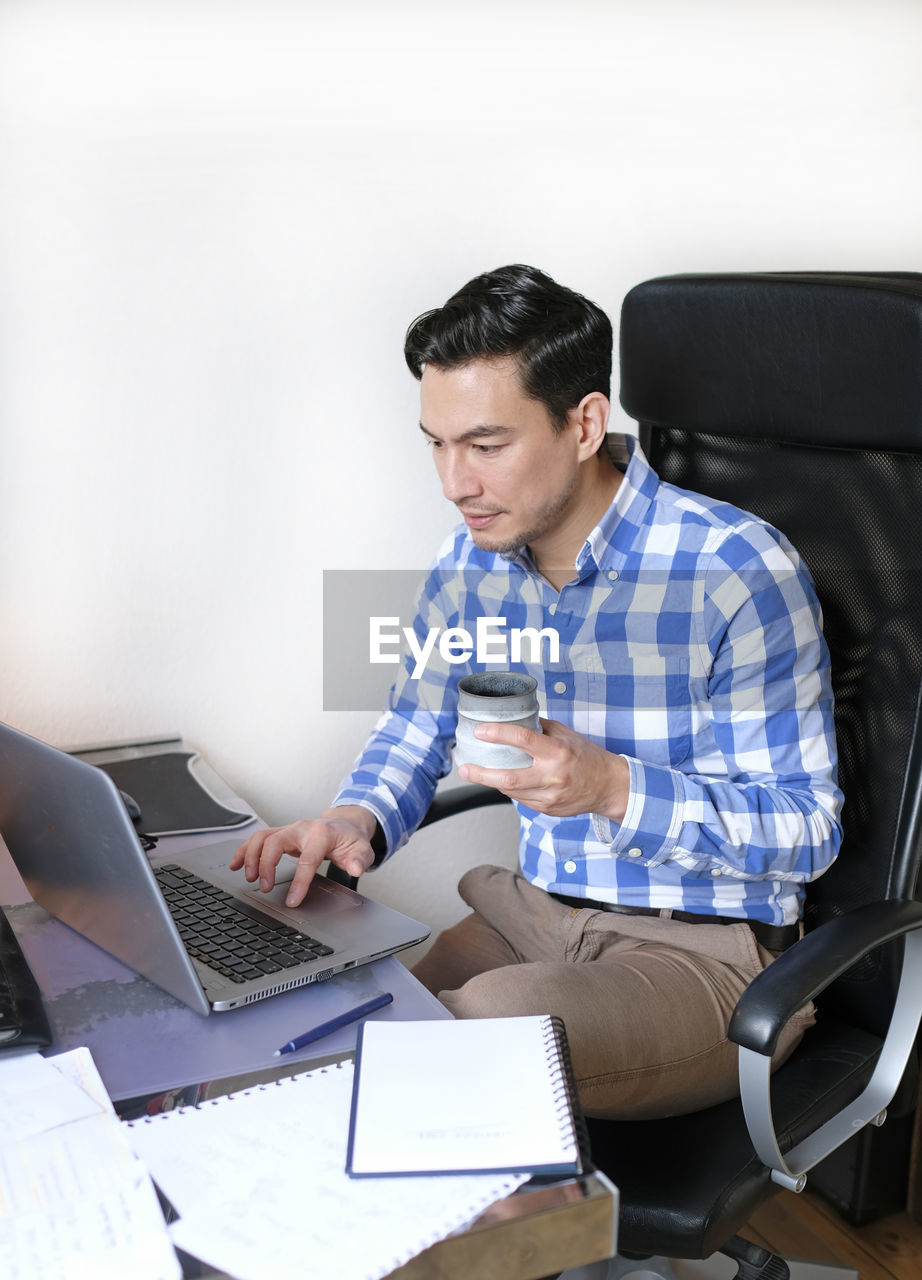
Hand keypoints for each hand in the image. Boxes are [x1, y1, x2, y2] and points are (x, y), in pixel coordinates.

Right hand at [228, 806, 376, 907]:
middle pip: (275, 842)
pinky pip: (257, 839)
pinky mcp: (281, 834)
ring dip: (250, 857)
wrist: (345, 825)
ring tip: (247, 878)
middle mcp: (301, 828)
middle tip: (264, 888)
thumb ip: (359, 860)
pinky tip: (235, 865)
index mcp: (321, 834)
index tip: (292, 900)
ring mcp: (289, 829)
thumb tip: (355, 869)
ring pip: (261, 837)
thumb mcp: (362, 850)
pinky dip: (244, 851)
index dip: (299, 881)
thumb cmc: (351, 839)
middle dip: (266, 865)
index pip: (307, 859)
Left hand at [458, 718, 629, 820]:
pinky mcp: (548, 809)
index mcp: (557, 752)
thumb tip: (515, 718)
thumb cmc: (587, 756)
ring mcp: (550, 796)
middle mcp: (553, 776)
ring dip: (494, 781)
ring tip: (480, 772)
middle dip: (482, 774)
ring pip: (512, 791)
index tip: (481, 731)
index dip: (499, 734)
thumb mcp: (566, 735)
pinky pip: (521, 799)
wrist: (609, 787)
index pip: (523, 740)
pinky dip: (512, 789)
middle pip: (509, 778)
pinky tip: (507, 781)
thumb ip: (540, 728)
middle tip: (464, 769)